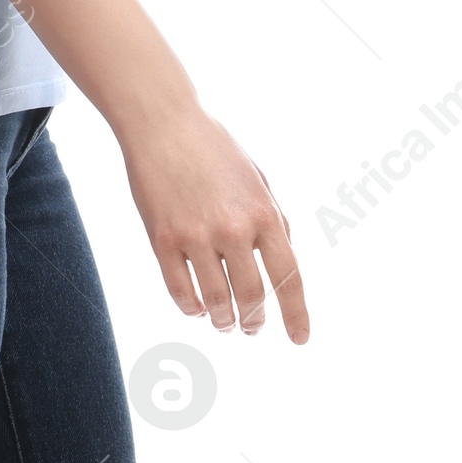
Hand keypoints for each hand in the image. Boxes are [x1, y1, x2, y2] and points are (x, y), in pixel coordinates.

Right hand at [121, 104, 308, 341]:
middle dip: (254, 321)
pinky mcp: (162, 239)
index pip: (288, 277)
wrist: (164, 123)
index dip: (295, 314)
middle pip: (251, 297)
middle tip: (252, 328)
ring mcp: (195, 236)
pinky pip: (179, 291)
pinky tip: (197, 308)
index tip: (300, 339)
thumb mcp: (259, 181)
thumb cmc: (214, 149)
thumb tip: (282, 264)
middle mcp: (233, 229)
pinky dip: (191, 307)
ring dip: (222, 321)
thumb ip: (273, 221)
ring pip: (215, 301)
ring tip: (224, 324)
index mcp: (264, 214)